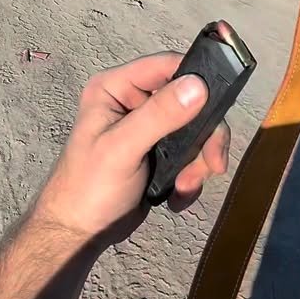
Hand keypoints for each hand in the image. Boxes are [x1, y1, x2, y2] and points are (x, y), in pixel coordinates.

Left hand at [35, 53, 229, 245]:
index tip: (219, 107)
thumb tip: (198, 85)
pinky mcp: (159, 152)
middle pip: (190, 99)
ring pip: (195, 129)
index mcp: (115, 87)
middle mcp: (133, 100)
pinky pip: (191, 153)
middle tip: (212, 164)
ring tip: (185, 186)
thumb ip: (158, 116)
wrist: (80, 233)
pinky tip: (178, 195)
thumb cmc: (89, 186)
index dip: (196, 80)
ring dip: (198, 160)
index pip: (166, 65)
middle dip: (203, 135)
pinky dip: (192, 175)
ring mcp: (148, 127)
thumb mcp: (122, 149)